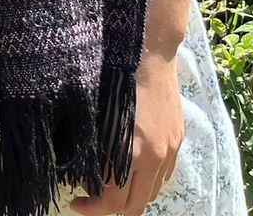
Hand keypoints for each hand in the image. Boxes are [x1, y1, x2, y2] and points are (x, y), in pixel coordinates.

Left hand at [70, 52, 184, 214]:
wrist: (149, 52)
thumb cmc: (112, 76)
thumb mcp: (94, 114)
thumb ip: (90, 149)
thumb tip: (82, 176)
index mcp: (129, 151)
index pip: (112, 200)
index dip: (92, 208)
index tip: (74, 202)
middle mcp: (154, 157)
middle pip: (135, 205)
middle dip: (109, 209)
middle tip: (89, 199)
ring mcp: (170, 150)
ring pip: (151, 193)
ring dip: (129, 196)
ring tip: (108, 185)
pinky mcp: (178, 141)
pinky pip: (163, 176)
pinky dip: (145, 181)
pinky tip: (129, 170)